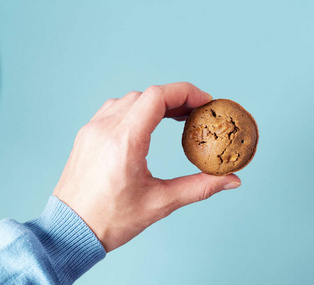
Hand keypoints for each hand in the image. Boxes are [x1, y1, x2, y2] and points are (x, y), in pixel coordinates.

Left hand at [52, 82, 240, 251]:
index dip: (186, 92)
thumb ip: (199, 187)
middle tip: (196, 113)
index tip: (205, 102)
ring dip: (156, 102)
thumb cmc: (111, 220)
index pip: (157, 96)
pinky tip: (148, 124)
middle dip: (176, 98)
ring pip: (130, 99)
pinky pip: (115, 109)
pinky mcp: (87, 136)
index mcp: (125, 141)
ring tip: (176, 117)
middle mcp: (105, 128)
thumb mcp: (160, 203)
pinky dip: (137, 109)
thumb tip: (231, 180)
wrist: (69, 232)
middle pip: (146, 95)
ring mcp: (92, 130)